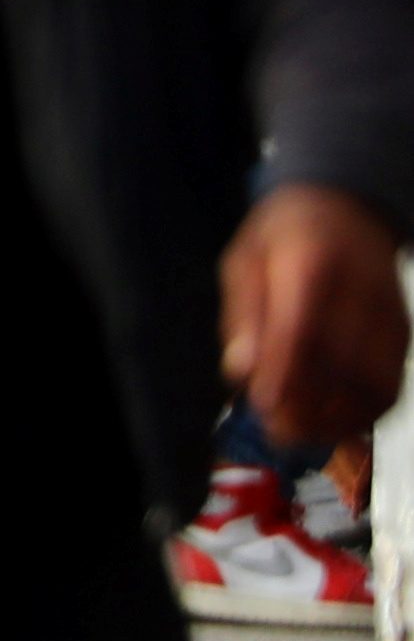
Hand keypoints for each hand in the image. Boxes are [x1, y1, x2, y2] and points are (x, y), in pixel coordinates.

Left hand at [222, 182, 408, 453]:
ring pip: (375, 381)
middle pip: (343, 361)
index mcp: (311, 261)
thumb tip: (242, 369)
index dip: (284, 371)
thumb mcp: (244, 258)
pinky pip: (392, 384)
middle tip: (276, 429)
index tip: (263, 404)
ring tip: (301, 434)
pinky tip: (334, 424)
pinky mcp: (403, 334)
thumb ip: (243, 313)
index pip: (302, 324)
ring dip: (338, 418)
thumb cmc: (284, 235)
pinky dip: (365, 414)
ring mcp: (389, 314)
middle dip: (308, 404)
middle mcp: (360, 289)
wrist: (346, 206)